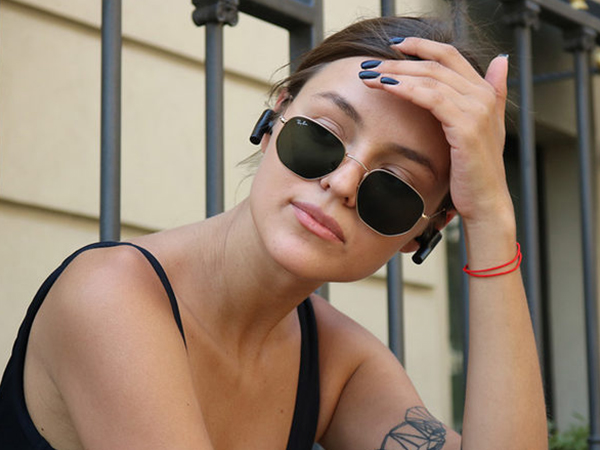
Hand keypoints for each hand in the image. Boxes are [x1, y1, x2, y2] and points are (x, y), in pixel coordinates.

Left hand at [360, 38, 513, 232]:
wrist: (485, 202)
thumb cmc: (474, 171)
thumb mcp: (484, 127)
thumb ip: (492, 92)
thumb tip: (500, 60)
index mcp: (484, 92)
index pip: (450, 55)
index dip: (420, 46)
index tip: (392, 47)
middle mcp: (483, 95)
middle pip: (436, 63)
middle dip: (399, 61)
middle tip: (369, 63)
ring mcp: (477, 109)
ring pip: (431, 78)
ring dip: (396, 73)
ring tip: (369, 76)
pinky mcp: (466, 126)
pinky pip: (432, 98)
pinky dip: (407, 89)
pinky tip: (387, 88)